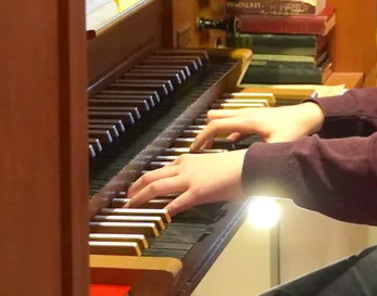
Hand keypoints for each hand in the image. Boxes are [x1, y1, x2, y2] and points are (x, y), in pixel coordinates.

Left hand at [125, 150, 246, 215]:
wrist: (250, 165)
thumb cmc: (236, 166)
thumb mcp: (211, 166)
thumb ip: (198, 174)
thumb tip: (192, 185)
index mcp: (188, 159)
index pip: (161, 170)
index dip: (146, 180)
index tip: (139, 187)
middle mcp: (184, 166)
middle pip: (151, 177)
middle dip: (135, 189)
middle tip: (126, 199)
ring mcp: (189, 179)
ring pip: (156, 187)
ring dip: (141, 198)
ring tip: (131, 207)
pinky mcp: (197, 192)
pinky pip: (176, 203)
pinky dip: (164, 210)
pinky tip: (158, 217)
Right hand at [188, 101, 323, 151]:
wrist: (309, 115)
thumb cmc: (296, 129)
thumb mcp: (281, 147)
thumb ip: (269, 161)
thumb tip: (258, 179)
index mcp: (248, 121)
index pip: (217, 125)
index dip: (203, 137)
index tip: (194, 148)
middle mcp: (246, 115)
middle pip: (216, 118)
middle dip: (204, 132)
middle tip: (197, 148)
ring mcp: (251, 114)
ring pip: (224, 117)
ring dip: (215, 129)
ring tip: (208, 146)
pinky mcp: (256, 117)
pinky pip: (235, 122)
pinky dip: (228, 130)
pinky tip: (230, 143)